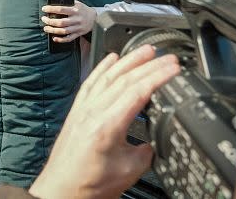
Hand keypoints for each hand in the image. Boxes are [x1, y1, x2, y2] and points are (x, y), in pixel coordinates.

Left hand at [29, 45, 179, 198]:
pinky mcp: (77, 110)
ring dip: (129, 61)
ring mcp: (83, 108)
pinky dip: (103, 68)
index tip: (174, 67)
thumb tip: (152, 142)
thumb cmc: (89, 184)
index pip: (137, 91)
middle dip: (149, 65)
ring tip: (146, 51)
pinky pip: (91, 82)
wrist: (61, 190)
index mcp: (108, 124)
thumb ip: (145, 152)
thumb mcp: (129, 171)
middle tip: (167, 57)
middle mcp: (93, 111)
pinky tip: (112, 58)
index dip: (158, 76)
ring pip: (108, 76)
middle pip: (125, 79)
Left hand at [41, 0, 95, 42]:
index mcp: (75, 10)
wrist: (95, 18)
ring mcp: (78, 27)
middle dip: (50, 21)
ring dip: (53, 31)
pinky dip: (61, 40)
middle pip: (61, 22)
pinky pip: (69, 38)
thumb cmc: (83, 10)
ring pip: (64, 31)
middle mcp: (77, 19)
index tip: (44, 9)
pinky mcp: (79, 34)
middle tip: (44, 19)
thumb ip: (68, 3)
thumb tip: (55, 2)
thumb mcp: (77, 3)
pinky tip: (54, 38)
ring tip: (46, 28)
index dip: (51, 9)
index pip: (61, 9)